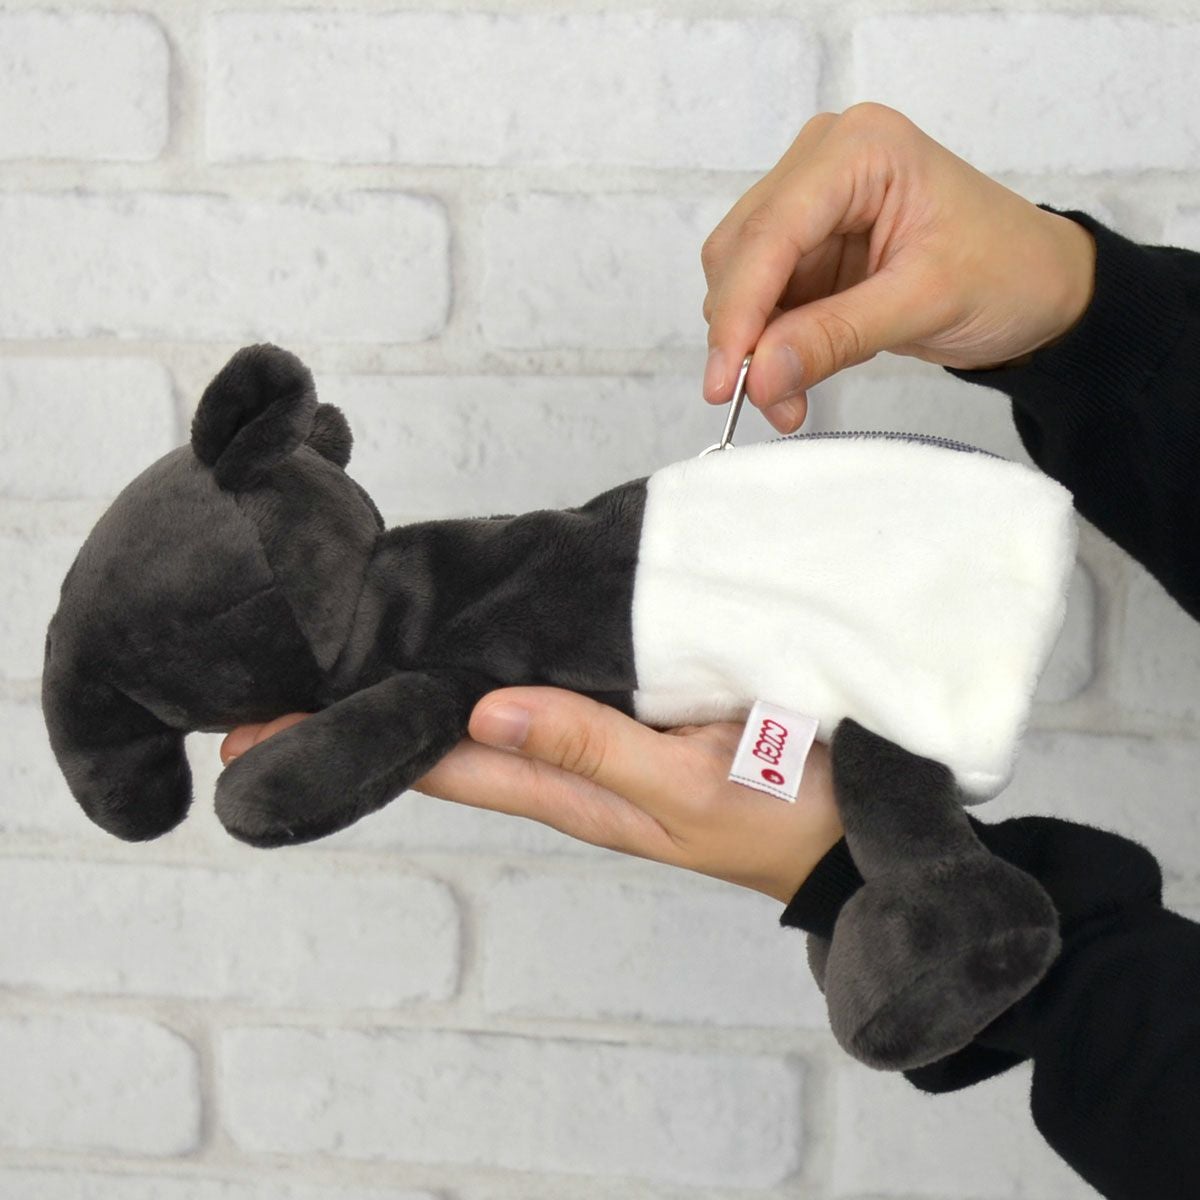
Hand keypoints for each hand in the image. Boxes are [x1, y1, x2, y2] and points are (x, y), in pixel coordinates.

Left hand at [220, 690, 843, 903]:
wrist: (846, 833)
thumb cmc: (778, 817)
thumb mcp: (688, 788)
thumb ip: (592, 748)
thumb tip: (482, 711)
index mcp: (564, 785)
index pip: (433, 759)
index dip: (348, 737)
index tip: (257, 722)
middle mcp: (559, 762)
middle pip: (441, 732)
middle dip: (361, 707)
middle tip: (270, 673)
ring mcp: (590, 737)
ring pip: (483, 702)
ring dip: (415, 680)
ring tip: (344, 644)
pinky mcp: (625, 711)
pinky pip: (538, 681)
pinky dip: (488, 656)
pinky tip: (466, 630)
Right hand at [701, 102, 1096, 429]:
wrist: (1038, 287)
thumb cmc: (1007, 272)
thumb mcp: (926, 303)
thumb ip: (836, 336)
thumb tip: (759, 377)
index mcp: (861, 150)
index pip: (772, 230)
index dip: (740, 309)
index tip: (725, 380)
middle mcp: (823, 164)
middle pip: (741, 253)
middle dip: (744, 334)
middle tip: (763, 400)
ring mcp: (810, 206)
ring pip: (740, 282)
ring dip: (753, 349)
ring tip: (785, 401)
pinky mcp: (807, 248)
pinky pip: (762, 302)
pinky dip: (768, 349)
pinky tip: (789, 383)